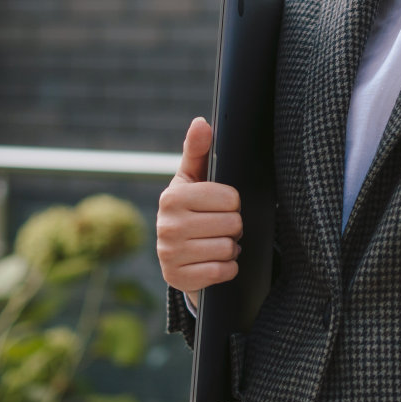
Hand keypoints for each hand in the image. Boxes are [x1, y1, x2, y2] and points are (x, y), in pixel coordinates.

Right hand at [156, 117, 242, 306]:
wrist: (179, 253)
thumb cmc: (193, 206)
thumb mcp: (194, 177)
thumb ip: (198, 149)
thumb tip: (201, 122)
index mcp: (173, 196)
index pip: (230, 198)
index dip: (234, 203)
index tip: (222, 205)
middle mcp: (166, 226)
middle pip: (232, 224)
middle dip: (233, 226)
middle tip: (220, 226)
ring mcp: (169, 254)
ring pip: (228, 248)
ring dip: (230, 247)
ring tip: (216, 242)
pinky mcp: (177, 279)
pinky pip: (222, 272)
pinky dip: (226, 268)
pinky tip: (213, 261)